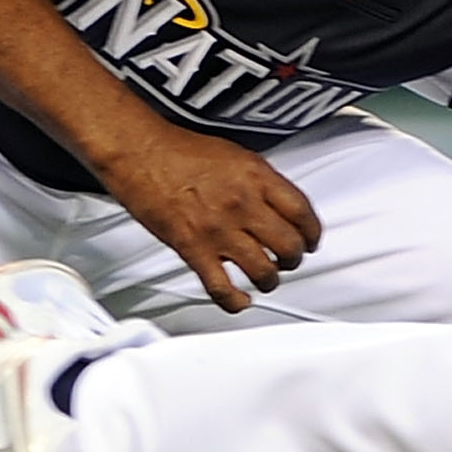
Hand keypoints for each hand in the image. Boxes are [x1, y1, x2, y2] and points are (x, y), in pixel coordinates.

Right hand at [99, 124, 322, 313]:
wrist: (139, 151)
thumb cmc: (178, 149)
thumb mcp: (234, 155)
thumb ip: (259, 182)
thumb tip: (276, 205)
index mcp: (256, 177)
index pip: (302, 212)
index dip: (312, 233)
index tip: (310, 239)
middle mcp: (242, 203)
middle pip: (289, 245)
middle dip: (294, 259)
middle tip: (289, 260)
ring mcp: (219, 229)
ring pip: (264, 271)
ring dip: (270, 280)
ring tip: (266, 278)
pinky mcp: (193, 248)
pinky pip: (221, 287)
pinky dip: (235, 301)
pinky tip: (240, 300)